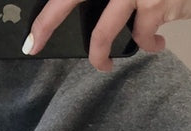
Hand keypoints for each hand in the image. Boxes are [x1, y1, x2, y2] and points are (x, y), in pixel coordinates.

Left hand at [24, 0, 190, 70]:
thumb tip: (94, 16)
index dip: (52, 7)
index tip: (33, 28)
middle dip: (48, 21)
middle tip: (32, 44)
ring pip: (104, 27)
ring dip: (100, 53)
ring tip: (102, 64)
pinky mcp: (158, 0)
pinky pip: (140, 34)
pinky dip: (146, 44)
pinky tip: (157, 45)